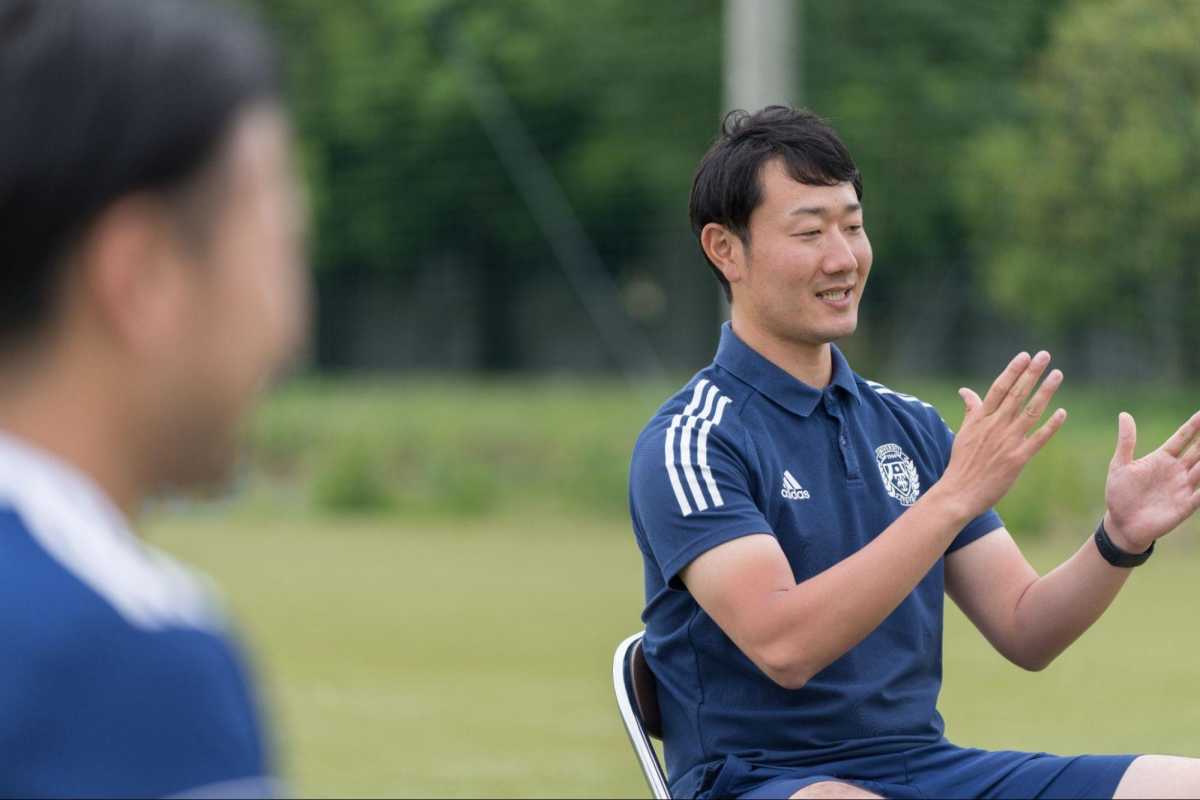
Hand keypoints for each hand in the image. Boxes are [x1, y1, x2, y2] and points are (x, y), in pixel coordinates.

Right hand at [937, 351, 1065, 519]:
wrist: (958, 493)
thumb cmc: (960, 464)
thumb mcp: (963, 433)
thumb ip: (971, 410)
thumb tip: (965, 391)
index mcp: (981, 419)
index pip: (999, 388)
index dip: (1013, 371)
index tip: (1025, 356)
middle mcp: (995, 426)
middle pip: (1016, 394)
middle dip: (1031, 373)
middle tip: (1045, 355)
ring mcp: (1007, 442)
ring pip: (1030, 411)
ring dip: (1045, 392)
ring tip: (1057, 374)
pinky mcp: (1017, 459)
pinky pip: (1038, 438)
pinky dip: (1050, 425)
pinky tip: (1062, 412)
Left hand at [1103, 410, 1199, 552]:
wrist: (1121, 524)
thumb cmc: (1120, 494)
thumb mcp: (1120, 465)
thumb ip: (1126, 441)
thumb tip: (1124, 414)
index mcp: (1162, 458)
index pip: (1183, 438)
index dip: (1194, 426)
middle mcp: (1177, 470)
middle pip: (1199, 451)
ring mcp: (1183, 487)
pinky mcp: (1186, 505)